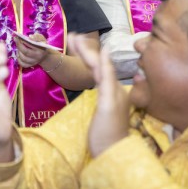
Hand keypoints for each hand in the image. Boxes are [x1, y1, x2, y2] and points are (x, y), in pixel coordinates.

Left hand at [15, 32, 49, 68]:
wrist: (44, 55)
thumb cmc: (42, 45)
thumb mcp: (42, 39)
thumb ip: (37, 36)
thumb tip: (30, 37)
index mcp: (41, 49)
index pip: (30, 44)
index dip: (23, 40)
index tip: (18, 36)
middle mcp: (37, 57)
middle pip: (25, 52)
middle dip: (19, 45)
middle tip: (16, 39)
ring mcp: (33, 62)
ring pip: (23, 58)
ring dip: (18, 51)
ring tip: (18, 46)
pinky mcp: (30, 65)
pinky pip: (22, 64)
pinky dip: (18, 58)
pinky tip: (19, 53)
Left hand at [67, 33, 128, 157]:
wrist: (115, 154)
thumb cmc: (107, 138)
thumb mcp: (102, 116)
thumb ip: (101, 103)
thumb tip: (99, 94)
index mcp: (111, 94)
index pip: (97, 70)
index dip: (87, 55)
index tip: (76, 43)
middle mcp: (115, 92)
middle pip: (98, 65)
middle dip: (84, 49)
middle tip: (72, 34)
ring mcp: (114, 96)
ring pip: (101, 68)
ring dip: (89, 52)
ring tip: (76, 38)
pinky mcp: (110, 104)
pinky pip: (108, 80)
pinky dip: (105, 65)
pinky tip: (102, 53)